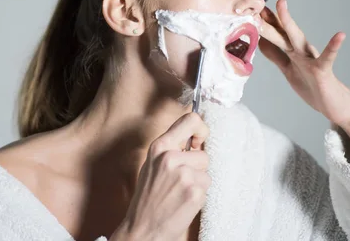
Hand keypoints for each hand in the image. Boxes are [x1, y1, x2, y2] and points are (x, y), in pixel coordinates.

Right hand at [111, 112, 209, 240]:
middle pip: (203, 155)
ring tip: (180, 194)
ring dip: (198, 184)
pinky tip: (183, 203)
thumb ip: (171, 149)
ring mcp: (183, 175)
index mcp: (159, 147)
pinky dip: (198, 198)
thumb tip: (195, 139)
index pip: (190, 120)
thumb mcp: (152, 164)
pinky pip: (207, 188)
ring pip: (206, 173)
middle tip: (181, 182)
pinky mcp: (194, 192)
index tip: (200, 141)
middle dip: (197, 169)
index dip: (201, 129)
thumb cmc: (148, 198)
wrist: (142, 229)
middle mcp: (170, 157)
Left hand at [257, 0, 349, 130]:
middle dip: (268, 17)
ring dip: (288, 22)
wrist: (332, 104)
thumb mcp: (288, 68)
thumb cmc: (311, 85)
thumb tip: (260, 43)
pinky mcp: (322, 70)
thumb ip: (276, 55)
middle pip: (281, 32)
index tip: (250, 7)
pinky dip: (333, 46)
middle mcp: (300, 50)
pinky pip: (327, 57)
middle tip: (257, 2)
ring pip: (296, 38)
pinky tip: (340, 35)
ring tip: (281, 4)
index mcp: (292, 51)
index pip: (276, 33)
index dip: (263, 22)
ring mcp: (311, 58)